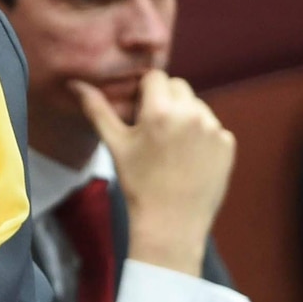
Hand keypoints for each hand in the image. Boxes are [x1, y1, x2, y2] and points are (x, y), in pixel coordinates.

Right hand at [73, 70, 234, 274]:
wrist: (171, 225)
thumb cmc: (138, 185)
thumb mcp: (115, 145)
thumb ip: (97, 110)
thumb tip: (75, 84)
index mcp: (160, 111)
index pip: (155, 77)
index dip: (144, 93)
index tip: (139, 114)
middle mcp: (191, 114)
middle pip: (178, 87)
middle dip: (166, 102)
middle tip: (154, 132)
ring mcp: (213, 129)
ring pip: (196, 106)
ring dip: (184, 118)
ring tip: (171, 149)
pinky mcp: (227, 144)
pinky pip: (213, 128)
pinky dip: (202, 138)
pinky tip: (188, 160)